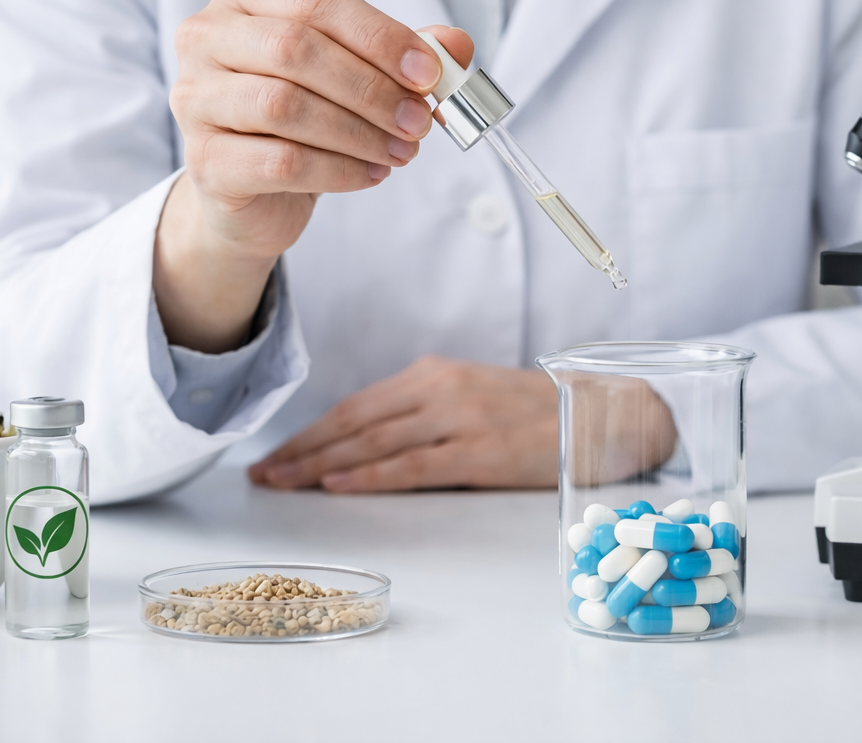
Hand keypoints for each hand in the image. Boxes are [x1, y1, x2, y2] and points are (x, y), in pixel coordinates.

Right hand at [156, 0, 473, 350]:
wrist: (252, 192)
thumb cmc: (302, 116)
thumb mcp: (354, 72)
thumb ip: (402, 51)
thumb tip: (457, 45)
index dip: (380, 36)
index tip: (432, 72)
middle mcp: (206, 36)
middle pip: (297, 49)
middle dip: (372, 88)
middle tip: (421, 121)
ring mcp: (194, 98)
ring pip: (285, 105)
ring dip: (359, 132)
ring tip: (401, 152)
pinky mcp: (203, 160)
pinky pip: (281, 161)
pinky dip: (340, 170)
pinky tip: (371, 175)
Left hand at [247, 356, 559, 491]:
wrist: (599, 412)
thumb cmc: (532, 414)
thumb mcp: (470, 399)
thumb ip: (421, 415)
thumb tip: (364, 448)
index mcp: (432, 374)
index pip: (355, 406)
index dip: (309, 431)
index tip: (275, 454)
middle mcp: (438, 389)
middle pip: (353, 422)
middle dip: (302, 449)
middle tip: (262, 473)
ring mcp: (459, 418)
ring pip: (373, 442)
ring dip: (321, 465)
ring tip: (283, 483)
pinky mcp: (480, 450)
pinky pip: (413, 465)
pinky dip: (370, 476)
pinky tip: (337, 486)